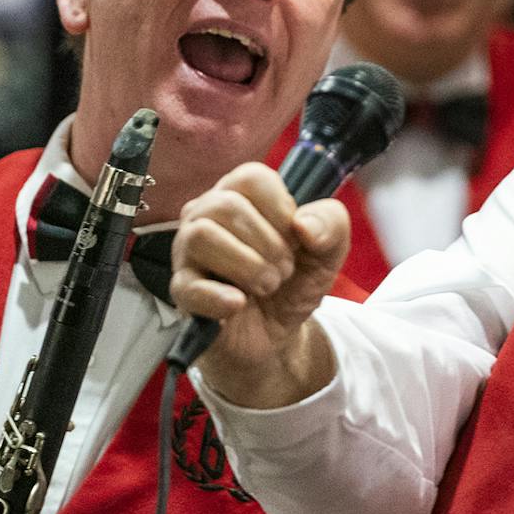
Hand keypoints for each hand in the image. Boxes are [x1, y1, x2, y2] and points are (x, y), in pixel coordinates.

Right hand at [169, 162, 350, 406]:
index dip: (281, 209)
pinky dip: (218, 297)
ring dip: (247, 266)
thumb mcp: (328, 252)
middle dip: (269, 244)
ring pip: (201, 236)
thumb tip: (303, 224)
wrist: (277, 335)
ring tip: (267, 286)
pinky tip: (239, 303)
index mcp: (241, 195)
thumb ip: (331, 225)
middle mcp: (207, 215)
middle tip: (284, 271)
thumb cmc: (294, 281)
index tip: (294, 238)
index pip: (251, 178)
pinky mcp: (182, 290)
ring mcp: (188, 252)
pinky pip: (188, 285)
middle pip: (226, 206)